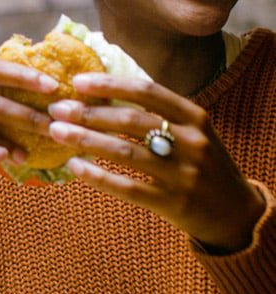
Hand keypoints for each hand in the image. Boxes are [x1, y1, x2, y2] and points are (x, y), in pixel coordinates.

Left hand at [48, 72, 264, 252]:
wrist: (235, 211)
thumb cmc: (203, 161)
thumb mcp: (191, 130)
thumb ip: (158, 113)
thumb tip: (106, 94)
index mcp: (194, 115)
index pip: (146, 91)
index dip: (110, 84)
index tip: (78, 82)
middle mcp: (191, 141)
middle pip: (130, 120)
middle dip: (89, 112)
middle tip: (57, 109)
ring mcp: (184, 174)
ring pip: (124, 153)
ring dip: (86, 140)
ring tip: (57, 132)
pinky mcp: (174, 203)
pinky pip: (128, 188)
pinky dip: (98, 177)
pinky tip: (75, 166)